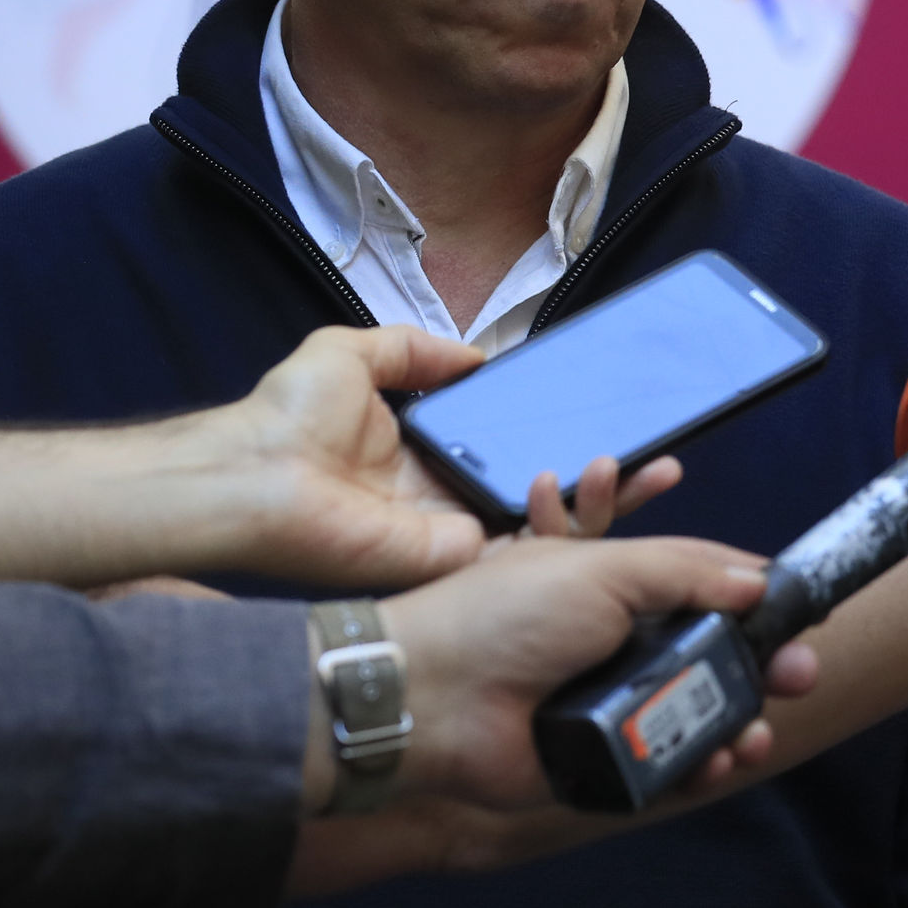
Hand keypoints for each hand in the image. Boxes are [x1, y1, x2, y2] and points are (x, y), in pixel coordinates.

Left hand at [213, 325, 682, 583]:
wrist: (250, 477)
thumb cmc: (285, 419)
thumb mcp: (351, 353)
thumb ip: (414, 350)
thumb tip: (474, 358)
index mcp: (426, 453)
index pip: (511, 445)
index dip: (559, 431)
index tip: (607, 413)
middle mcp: (447, 496)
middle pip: (541, 487)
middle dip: (602, 474)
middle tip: (657, 454)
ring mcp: (452, 531)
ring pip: (544, 525)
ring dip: (602, 499)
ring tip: (651, 468)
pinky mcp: (451, 557)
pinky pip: (520, 548)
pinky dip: (567, 527)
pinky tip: (608, 490)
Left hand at [287, 536, 815, 896]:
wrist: (430, 699)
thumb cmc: (506, 616)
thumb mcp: (605, 567)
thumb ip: (688, 570)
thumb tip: (758, 581)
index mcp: (617, 584)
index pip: (703, 583)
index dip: (754, 597)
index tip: (802, 611)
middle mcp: (617, 642)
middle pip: (712, 653)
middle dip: (762, 663)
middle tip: (800, 674)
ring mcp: (608, 702)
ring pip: (696, 711)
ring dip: (738, 719)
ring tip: (757, 731)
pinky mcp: (598, 758)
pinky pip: (664, 764)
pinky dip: (700, 765)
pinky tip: (724, 761)